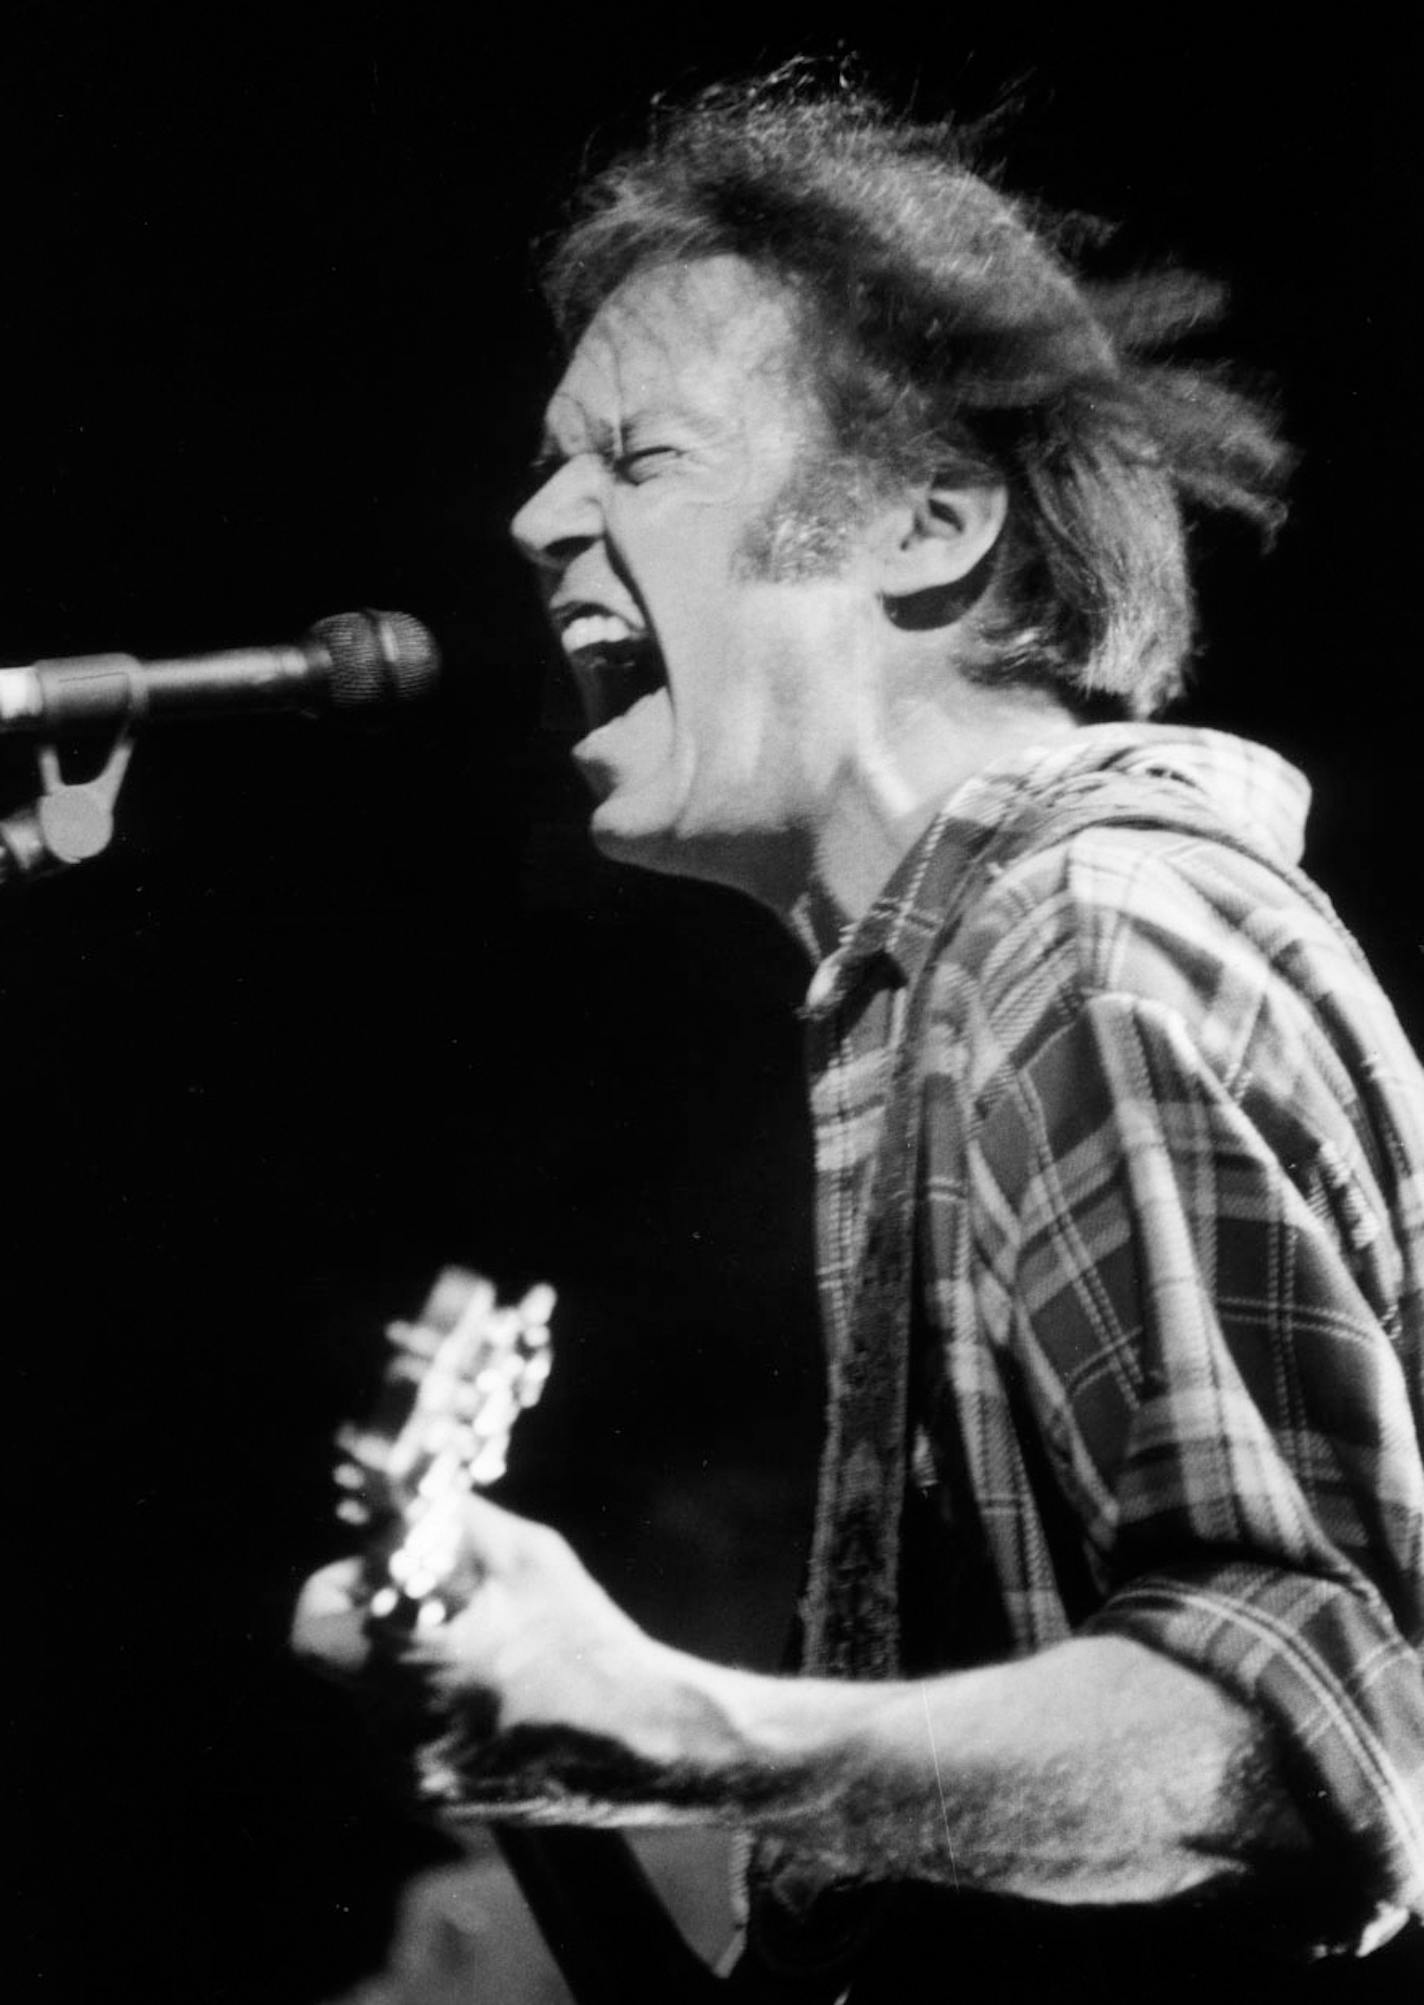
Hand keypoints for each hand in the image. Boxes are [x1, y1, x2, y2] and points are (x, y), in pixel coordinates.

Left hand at [292, 1497, 683, 1790]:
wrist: (639, 1737)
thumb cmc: (584, 1640)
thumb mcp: (524, 1556)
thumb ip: (453, 1522)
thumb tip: (408, 1492)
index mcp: (408, 1666)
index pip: (312, 1629)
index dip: (336, 1591)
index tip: (379, 1576)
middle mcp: (395, 1731)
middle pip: (348, 1661)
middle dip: (382, 1625)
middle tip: (440, 1604)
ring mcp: (410, 1776)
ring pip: (375, 1701)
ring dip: (406, 1670)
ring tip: (479, 1655)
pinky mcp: (432, 1800)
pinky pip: (402, 1740)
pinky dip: (429, 1711)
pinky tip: (490, 1697)